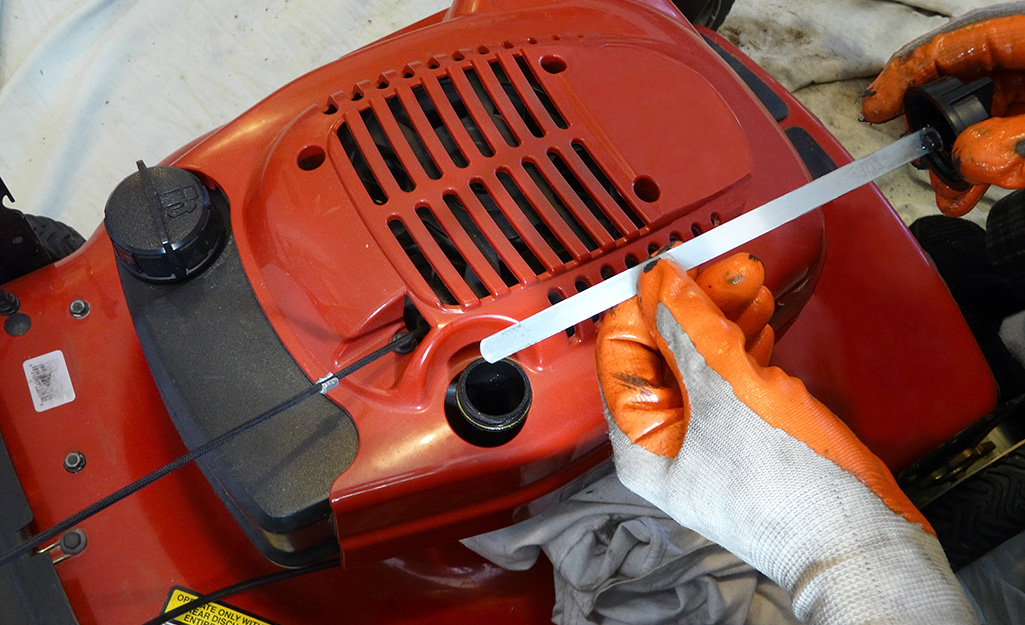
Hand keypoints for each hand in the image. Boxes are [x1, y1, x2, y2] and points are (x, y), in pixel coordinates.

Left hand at [596, 253, 976, 623]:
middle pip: (664, 352)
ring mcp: (707, 440)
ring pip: (701, 361)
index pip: (622, 353)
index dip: (647, 305)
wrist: (861, 541)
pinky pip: (730, 379)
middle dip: (695, 305)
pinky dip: (743, 345)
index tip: (675, 268)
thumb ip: (689, 329)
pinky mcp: (745, 437)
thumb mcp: (730, 390)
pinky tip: (760, 320)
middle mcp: (666, 442)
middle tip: (728, 270)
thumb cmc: (793, 489)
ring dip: (723, 318)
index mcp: (641, 441)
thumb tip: (658, 283)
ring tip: (749, 285)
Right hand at [862, 5, 1024, 216]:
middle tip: (914, 156)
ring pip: (974, 112)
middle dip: (930, 126)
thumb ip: (1018, 143)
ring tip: (946, 189)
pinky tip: (965, 192)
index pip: (947, 44)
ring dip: (954, 155)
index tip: (876, 109)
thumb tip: (964, 158)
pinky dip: (979, 162)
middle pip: (955, 79)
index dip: (903, 77)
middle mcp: (1022, 53)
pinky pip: (996, 130)